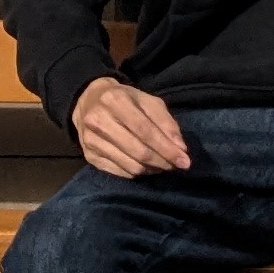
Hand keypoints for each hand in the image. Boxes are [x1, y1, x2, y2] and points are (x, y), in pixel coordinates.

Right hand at [71, 77, 191, 177]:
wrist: (88, 101)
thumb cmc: (123, 99)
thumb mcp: (146, 101)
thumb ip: (165, 122)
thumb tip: (180, 148)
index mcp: (115, 101)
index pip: (146, 131)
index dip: (167, 149)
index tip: (185, 161)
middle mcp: (99, 121)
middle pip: (138, 151)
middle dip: (163, 162)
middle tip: (176, 166)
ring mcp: (91, 141)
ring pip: (130, 166)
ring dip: (152, 169)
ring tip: (162, 165)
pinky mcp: (89, 156)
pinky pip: (120, 172)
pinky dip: (137, 173)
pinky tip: (146, 167)